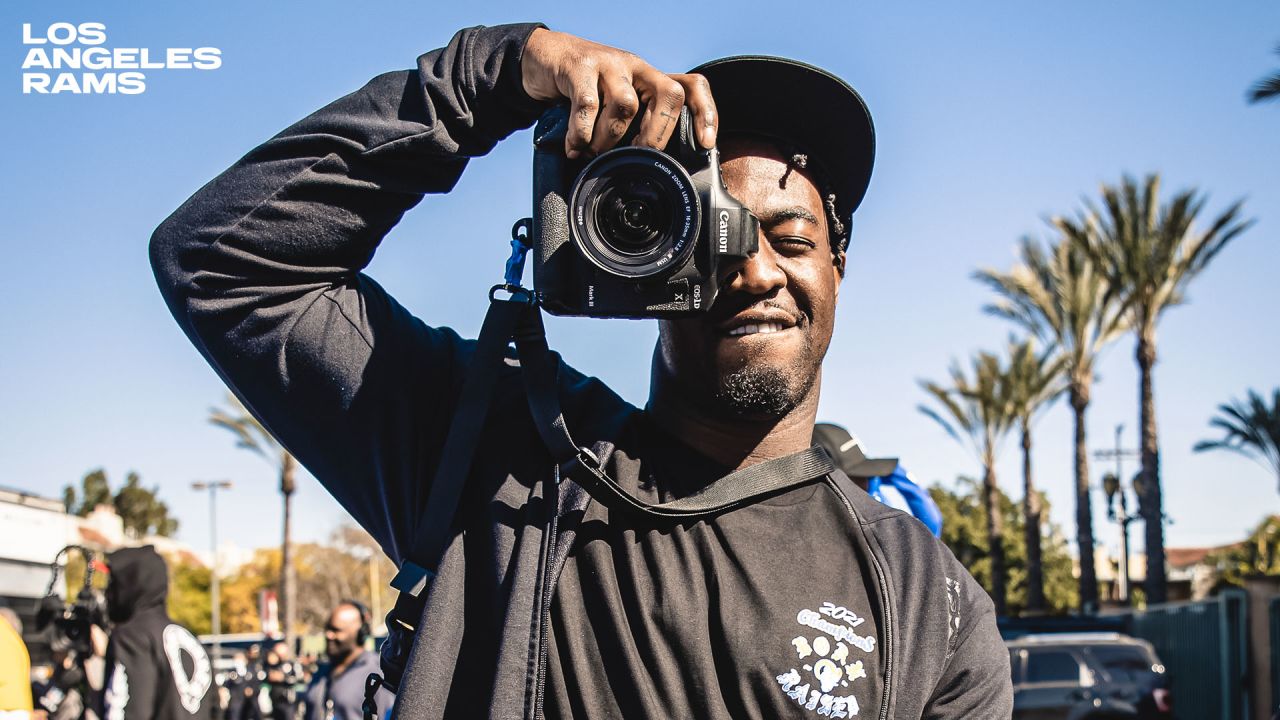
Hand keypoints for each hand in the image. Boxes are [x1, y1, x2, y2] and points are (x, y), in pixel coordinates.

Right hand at [521, 28, 717, 157]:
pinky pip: (587, 105)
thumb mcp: (614, 104)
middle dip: (656, 134)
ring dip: (610, 139)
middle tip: (636, 158)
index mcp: (650, 79)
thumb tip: (646, 169)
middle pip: (668, 94)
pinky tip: (574, 146)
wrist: (544, 57)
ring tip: (593, 154)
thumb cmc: (584, 88)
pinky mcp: (579, 66)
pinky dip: (581, 133)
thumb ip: (632, 127)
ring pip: (626, 104)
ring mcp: (609, 64)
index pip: (691, 86)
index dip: (705, 113)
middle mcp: (636, 68)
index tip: (706, 143)